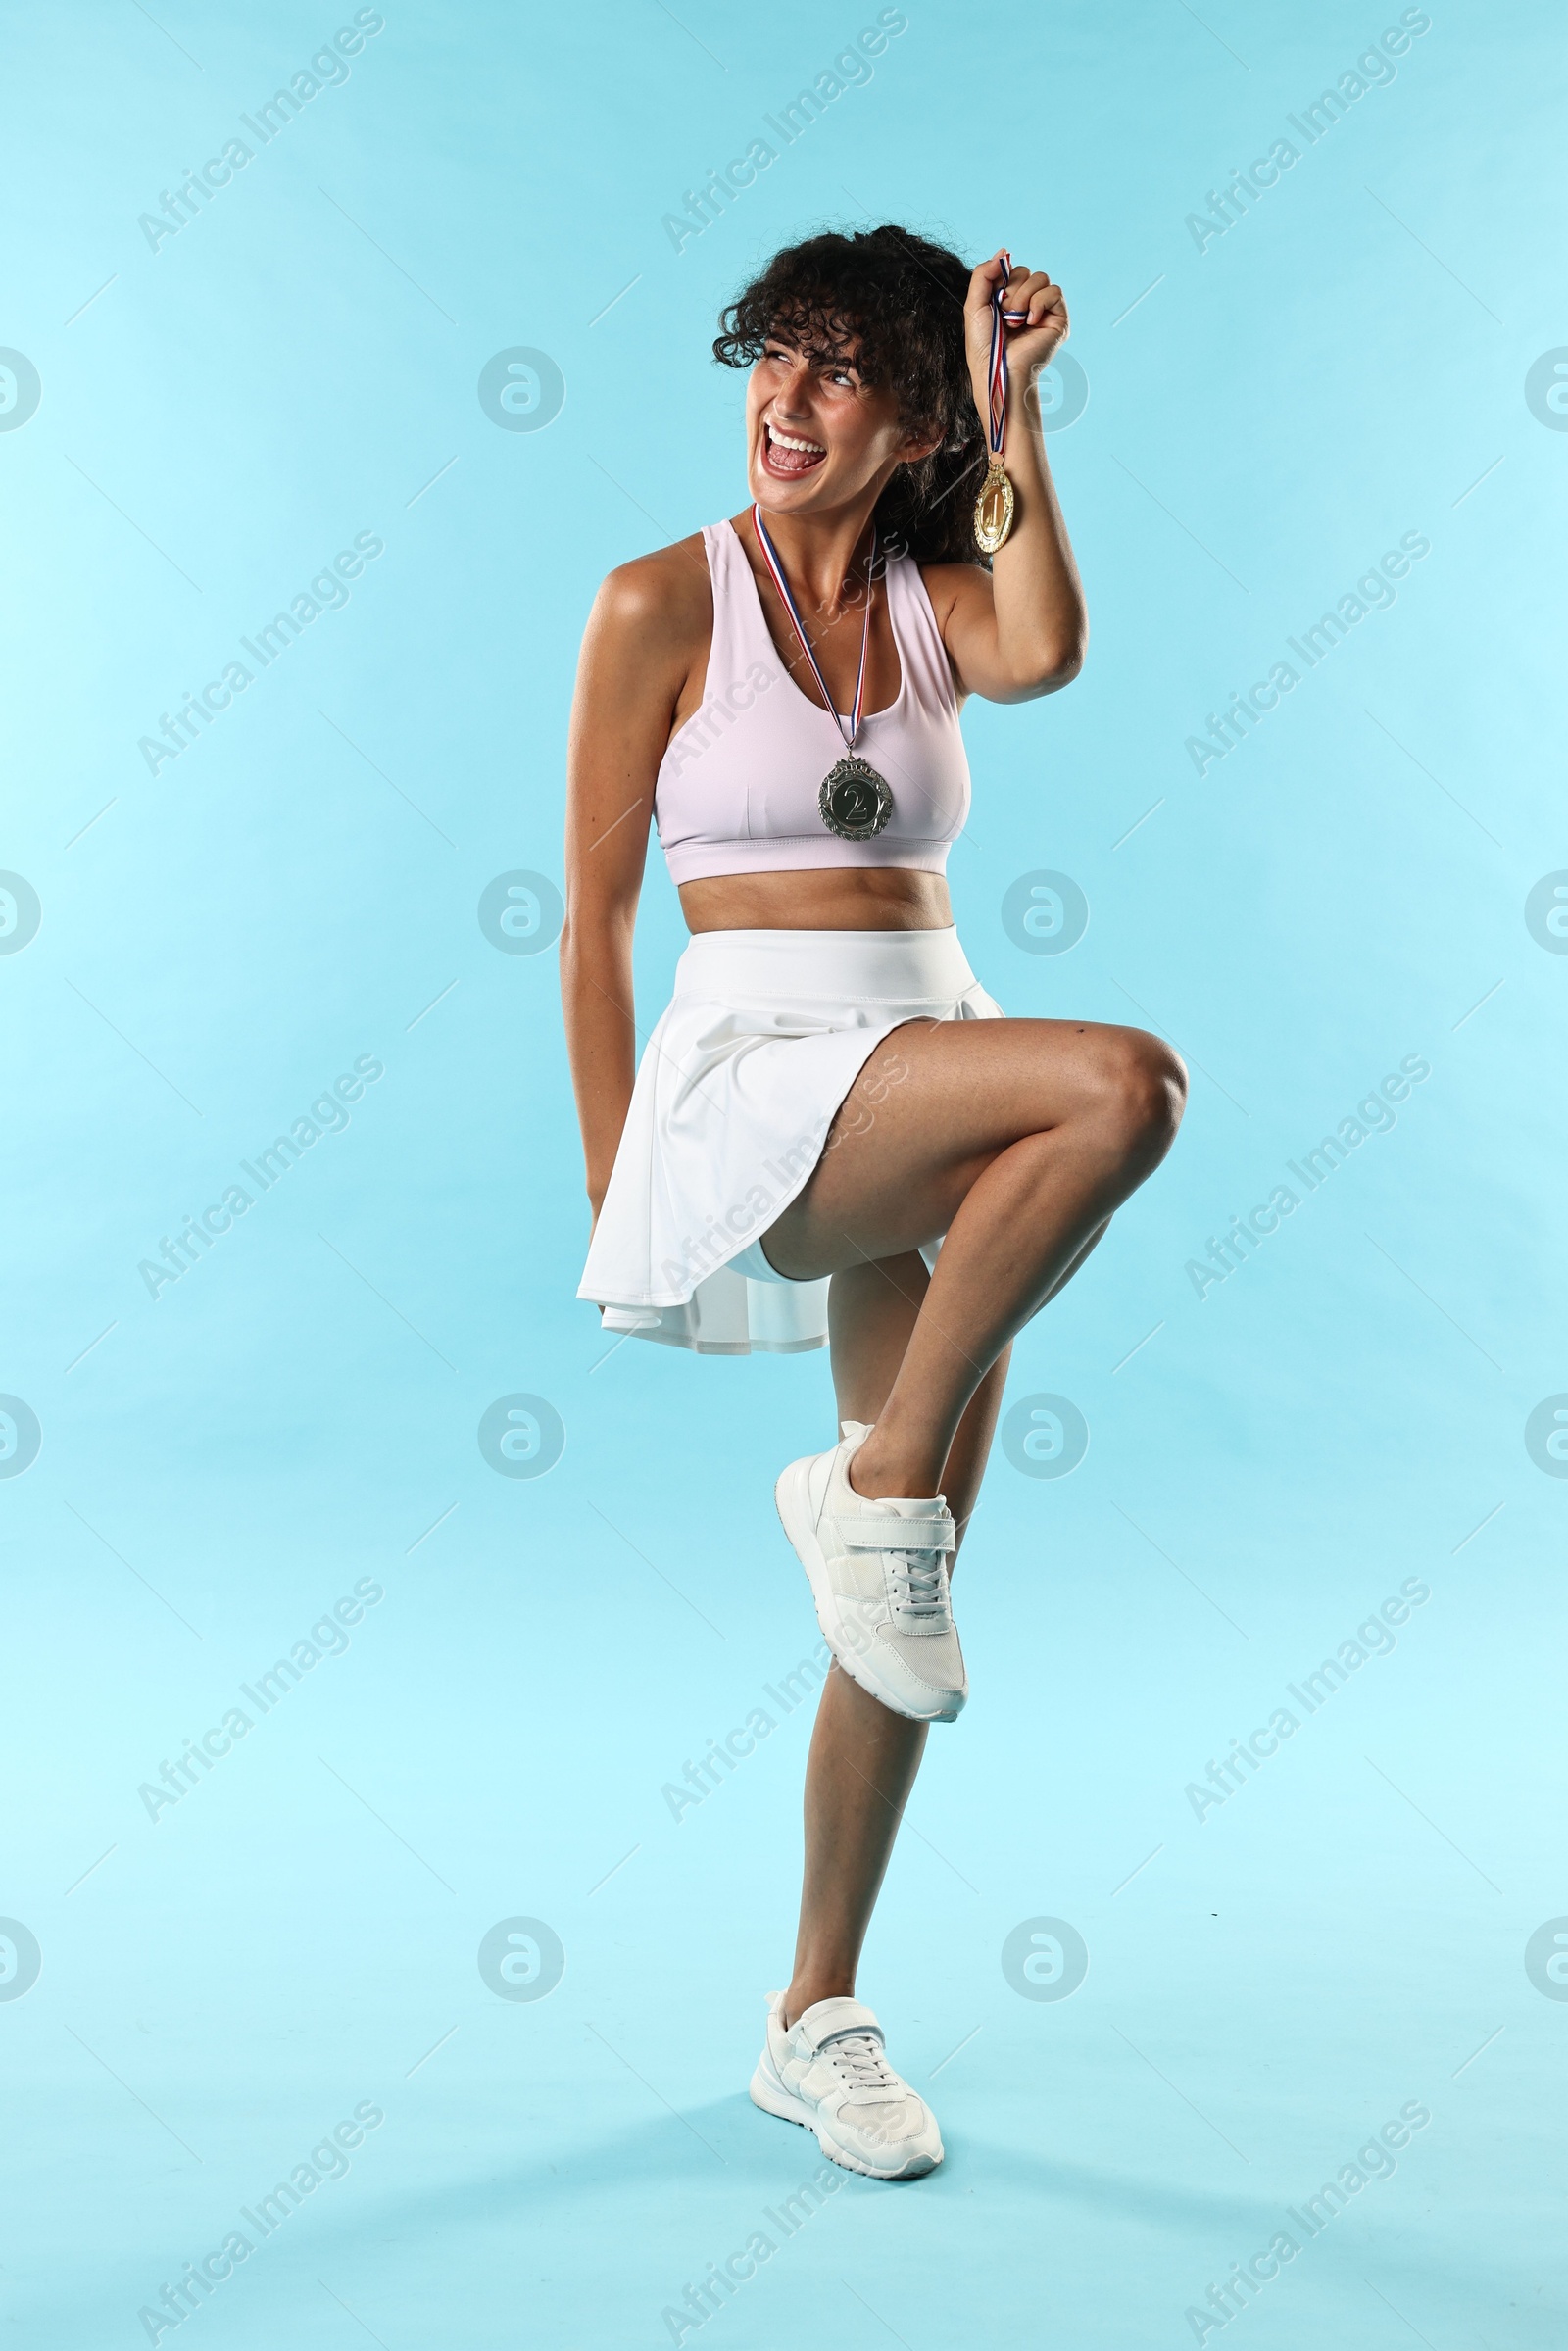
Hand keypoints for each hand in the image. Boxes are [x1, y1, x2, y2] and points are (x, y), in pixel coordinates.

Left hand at [964, 251, 1068, 418]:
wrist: (997, 369)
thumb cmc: (983, 346)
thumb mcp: (974, 305)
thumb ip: (983, 275)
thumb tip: (1004, 251)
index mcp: (1009, 300)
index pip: (1012, 271)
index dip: (1003, 279)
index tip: (995, 299)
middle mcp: (1027, 304)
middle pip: (1026, 271)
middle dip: (1012, 289)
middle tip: (1005, 313)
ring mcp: (1044, 311)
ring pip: (1041, 278)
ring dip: (1024, 295)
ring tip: (1015, 320)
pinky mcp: (1058, 320)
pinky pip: (1054, 291)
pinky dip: (1039, 301)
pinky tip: (1030, 321)